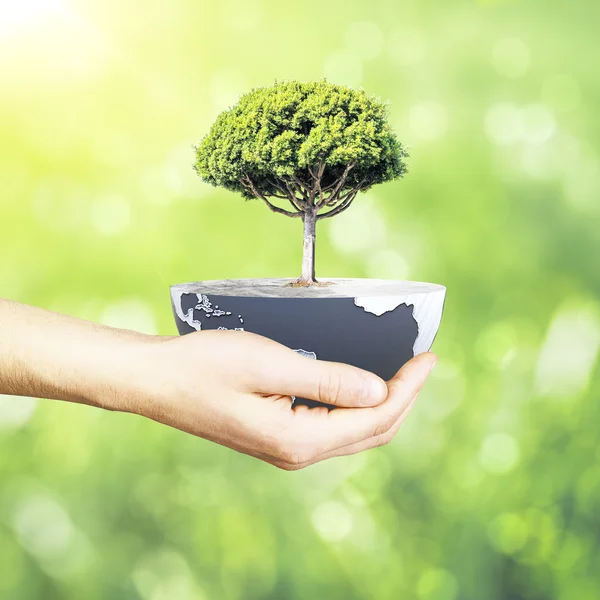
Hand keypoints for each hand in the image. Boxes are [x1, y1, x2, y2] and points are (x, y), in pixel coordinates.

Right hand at [130, 330, 436, 469]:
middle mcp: (297, 452)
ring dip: (383, 403)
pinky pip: (333, 427)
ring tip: (402, 373)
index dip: (408, 387)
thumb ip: (327, 379)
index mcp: (298, 438)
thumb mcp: (271, 364)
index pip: (374, 418)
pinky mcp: (278, 435)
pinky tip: (361, 384)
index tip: (428, 357)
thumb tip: (379, 391)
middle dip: (403, 397)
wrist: (158, 380)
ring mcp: (287, 447)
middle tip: (423, 363)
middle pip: (370, 431)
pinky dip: (356, 406)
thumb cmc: (206, 365)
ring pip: (353, 431)